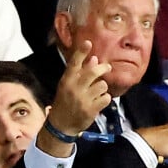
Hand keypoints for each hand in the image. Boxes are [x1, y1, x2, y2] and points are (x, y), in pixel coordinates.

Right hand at [37, 40, 110, 157]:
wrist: (61, 125)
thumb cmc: (65, 102)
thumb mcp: (68, 86)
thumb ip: (81, 73)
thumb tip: (94, 59)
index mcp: (66, 80)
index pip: (74, 63)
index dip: (81, 52)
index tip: (88, 42)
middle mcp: (74, 88)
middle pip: (93, 72)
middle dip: (103, 68)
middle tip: (107, 67)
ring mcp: (82, 99)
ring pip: (102, 85)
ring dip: (102, 88)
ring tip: (97, 92)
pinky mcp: (91, 109)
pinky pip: (106, 98)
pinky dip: (105, 99)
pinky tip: (98, 102)